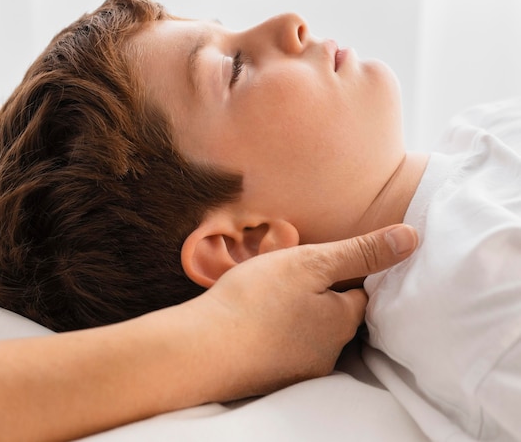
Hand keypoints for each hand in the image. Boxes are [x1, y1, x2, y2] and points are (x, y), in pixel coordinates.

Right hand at [189, 224, 417, 399]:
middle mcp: (329, 351)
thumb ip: (361, 252)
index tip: (328, 264)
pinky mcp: (272, 379)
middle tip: (293, 279)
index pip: (362, 294)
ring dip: (298, 318)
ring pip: (310, 335)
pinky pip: (285, 351)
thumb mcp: (311, 263)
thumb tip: (413, 237)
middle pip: (336, 317)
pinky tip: (256, 324)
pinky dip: (276, 336)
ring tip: (271, 300)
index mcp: (342, 320)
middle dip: (321, 298)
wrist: (203, 350)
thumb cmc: (256, 299)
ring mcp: (300, 370)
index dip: (349, 275)